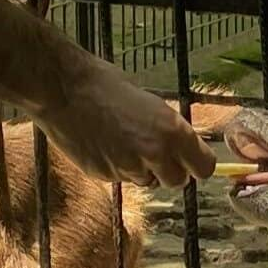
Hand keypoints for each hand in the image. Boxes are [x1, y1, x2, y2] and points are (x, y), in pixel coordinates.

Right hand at [40, 55, 216, 189]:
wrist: (63, 90)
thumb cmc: (106, 85)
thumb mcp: (151, 103)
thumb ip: (168, 130)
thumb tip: (182, 146)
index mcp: (172, 132)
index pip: (204, 167)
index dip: (197, 163)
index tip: (190, 158)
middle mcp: (154, 154)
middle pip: (177, 181)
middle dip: (170, 170)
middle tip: (155, 151)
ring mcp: (128, 169)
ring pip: (147, 180)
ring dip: (141, 168)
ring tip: (122, 140)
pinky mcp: (104, 176)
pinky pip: (120, 178)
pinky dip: (116, 167)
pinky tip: (103, 144)